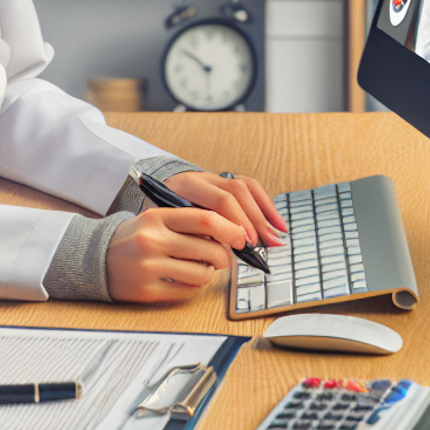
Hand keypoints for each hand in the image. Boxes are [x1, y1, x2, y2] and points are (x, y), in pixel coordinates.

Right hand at [106, 207, 246, 302]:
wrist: (96, 258)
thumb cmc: (134, 238)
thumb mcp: (155, 220)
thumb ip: (185, 222)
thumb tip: (226, 232)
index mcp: (157, 218)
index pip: (204, 219)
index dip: (230, 228)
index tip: (240, 235)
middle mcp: (153, 241)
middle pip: (208, 248)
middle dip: (224, 255)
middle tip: (223, 256)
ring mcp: (149, 267)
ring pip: (202, 273)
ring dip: (209, 272)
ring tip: (202, 267)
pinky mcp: (148, 291)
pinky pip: (188, 291)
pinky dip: (195, 286)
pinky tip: (186, 279)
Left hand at [164, 169, 286, 247]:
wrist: (153, 192)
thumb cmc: (160, 216)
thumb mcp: (168, 224)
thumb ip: (191, 234)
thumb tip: (219, 252)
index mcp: (187, 186)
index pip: (219, 200)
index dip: (235, 222)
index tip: (244, 243)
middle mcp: (204, 177)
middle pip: (237, 192)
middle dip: (253, 219)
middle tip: (263, 243)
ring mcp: (216, 177)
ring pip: (247, 187)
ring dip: (264, 212)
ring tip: (277, 234)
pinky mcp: (226, 181)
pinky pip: (251, 187)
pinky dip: (266, 205)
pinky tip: (276, 222)